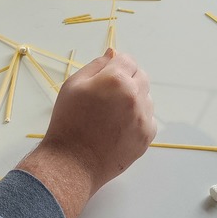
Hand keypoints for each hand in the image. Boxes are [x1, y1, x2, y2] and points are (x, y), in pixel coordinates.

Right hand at [16, 49, 154, 217]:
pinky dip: (138, 118)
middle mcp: (135, 96)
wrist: (72, 163)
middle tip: (108, 95)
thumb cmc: (68, 122)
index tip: (106, 77)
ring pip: (146, 97)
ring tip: (112, 114)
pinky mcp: (147, 136)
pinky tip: (119, 127)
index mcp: (116, 80)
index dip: (116, 65)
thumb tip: (113, 54)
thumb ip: (96, 65)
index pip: (128, 60)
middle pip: (141, 76)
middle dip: (127, 80)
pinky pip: (149, 118)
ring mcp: (143, 117)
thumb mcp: (73, 85)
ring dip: (134, 99)